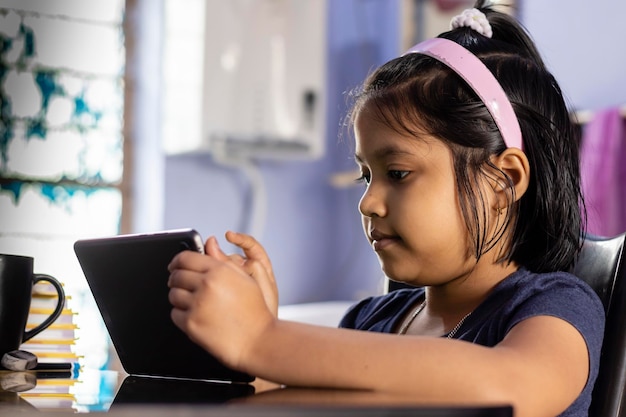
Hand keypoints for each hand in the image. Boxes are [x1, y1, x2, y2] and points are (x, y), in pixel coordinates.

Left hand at [167, 237, 274, 369]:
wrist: (258, 340)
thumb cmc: (254, 310)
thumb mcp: (245, 277)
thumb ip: (222, 259)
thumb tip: (209, 242)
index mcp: (219, 270)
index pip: (185, 258)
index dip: (177, 261)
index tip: (175, 265)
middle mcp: (207, 285)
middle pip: (176, 276)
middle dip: (176, 279)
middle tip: (183, 284)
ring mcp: (198, 304)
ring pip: (173, 294)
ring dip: (179, 297)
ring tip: (193, 302)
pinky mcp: (191, 323)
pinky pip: (175, 314)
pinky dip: (181, 314)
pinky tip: (196, 315)